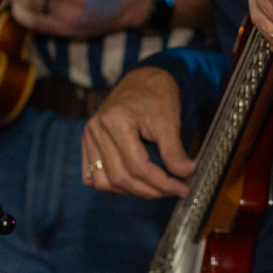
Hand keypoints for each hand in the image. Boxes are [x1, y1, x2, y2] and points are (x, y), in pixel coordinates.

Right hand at [83, 67, 195, 198]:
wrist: (143, 81)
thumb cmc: (157, 97)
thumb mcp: (169, 121)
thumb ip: (174, 151)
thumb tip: (185, 175)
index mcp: (115, 121)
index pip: (137, 166)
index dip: (161, 182)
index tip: (182, 189)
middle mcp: (95, 130)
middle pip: (120, 177)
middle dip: (150, 190)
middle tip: (173, 190)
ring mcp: (88, 138)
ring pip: (104, 182)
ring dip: (131, 191)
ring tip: (155, 188)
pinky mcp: (88, 144)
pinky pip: (93, 176)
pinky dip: (113, 185)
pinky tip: (134, 182)